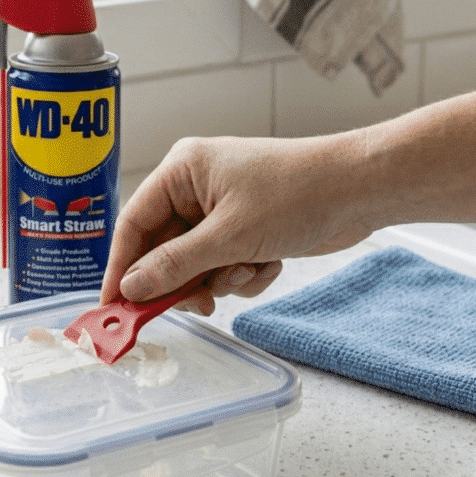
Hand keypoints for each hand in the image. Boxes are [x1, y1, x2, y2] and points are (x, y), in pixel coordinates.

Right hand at [101, 134, 372, 313]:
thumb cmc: (297, 193)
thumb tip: (132, 287)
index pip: (133, 223)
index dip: (121, 266)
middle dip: (184, 279)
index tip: (114, 305)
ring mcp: (220, 210)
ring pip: (195, 264)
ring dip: (220, 278)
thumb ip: (175, 265)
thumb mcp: (229, 236)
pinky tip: (269, 263)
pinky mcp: (244, 229)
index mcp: (181, 171)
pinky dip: (243, 274)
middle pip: (163, 249)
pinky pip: (223, 266)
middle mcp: (195, 188)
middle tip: (195, 305)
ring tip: (248, 270)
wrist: (360, 190)